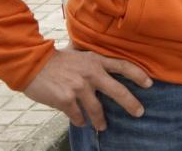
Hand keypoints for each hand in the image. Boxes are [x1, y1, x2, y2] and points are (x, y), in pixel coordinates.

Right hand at [23, 47, 151, 130]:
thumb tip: (100, 62)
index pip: (123, 66)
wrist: (32, 64)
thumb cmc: (54, 59)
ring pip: (96, 109)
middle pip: (118, 91)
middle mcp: (91, 73)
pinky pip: (77, 115)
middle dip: (131, 103)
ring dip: (100, 120)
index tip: (150, 84)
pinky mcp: (66, 99)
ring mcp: (79, 87)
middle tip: (139, 112)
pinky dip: (80, 120)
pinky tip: (81, 122)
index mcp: (96, 61)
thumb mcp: (78, 54)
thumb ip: (90, 60)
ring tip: (103, 126)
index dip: (138, 75)